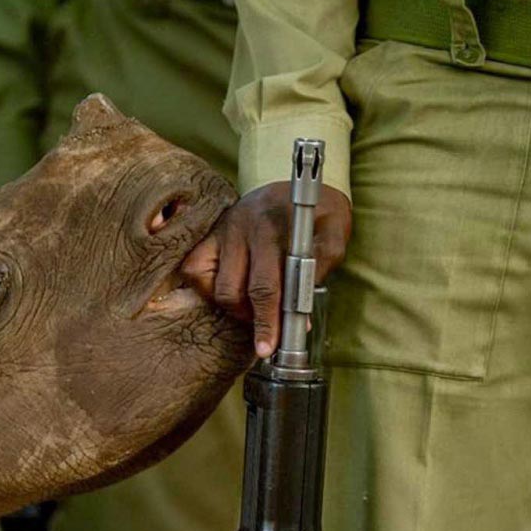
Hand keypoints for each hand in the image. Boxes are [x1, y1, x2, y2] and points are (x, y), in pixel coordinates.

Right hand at [181, 181, 351, 357]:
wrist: (298, 186)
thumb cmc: (319, 213)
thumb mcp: (335, 228)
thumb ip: (325, 261)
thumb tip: (302, 308)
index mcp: (272, 225)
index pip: (267, 283)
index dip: (270, 318)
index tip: (274, 343)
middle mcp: (241, 226)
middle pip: (237, 290)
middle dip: (254, 322)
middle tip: (267, 343)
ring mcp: (222, 231)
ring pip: (217, 287)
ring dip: (236, 308)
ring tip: (256, 310)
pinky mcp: (209, 236)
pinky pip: (195, 271)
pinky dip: (210, 290)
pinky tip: (233, 293)